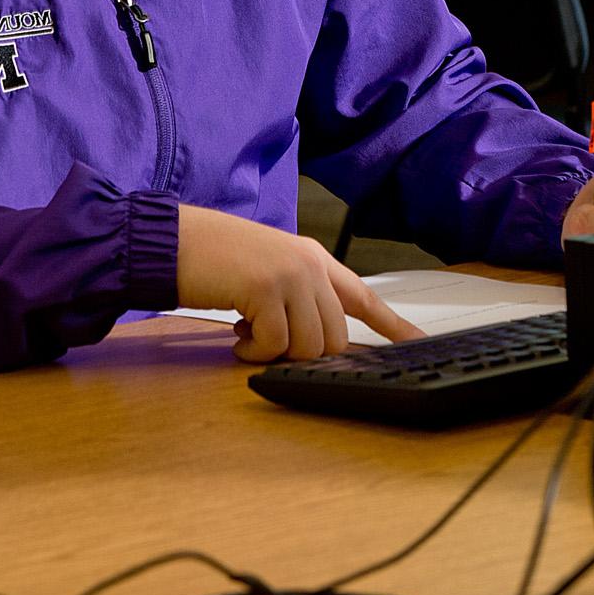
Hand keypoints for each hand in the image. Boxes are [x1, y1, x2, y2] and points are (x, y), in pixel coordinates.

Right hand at [175, 205, 425, 362]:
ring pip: (308, 346)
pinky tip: (234, 336)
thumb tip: (313, 342)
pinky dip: (252, 351)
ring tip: (247, 335)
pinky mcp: (265, 289)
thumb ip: (297, 297)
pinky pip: (274, 344)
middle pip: (334, 337)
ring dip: (274, 352)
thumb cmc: (214, 260)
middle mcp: (310, 265)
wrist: (174, 242)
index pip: (365, 298)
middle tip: (266, 341)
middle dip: (302, 352)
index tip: (419, 343)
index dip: (394, 325)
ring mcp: (290, 275)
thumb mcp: (268, 272)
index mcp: (315, 259)